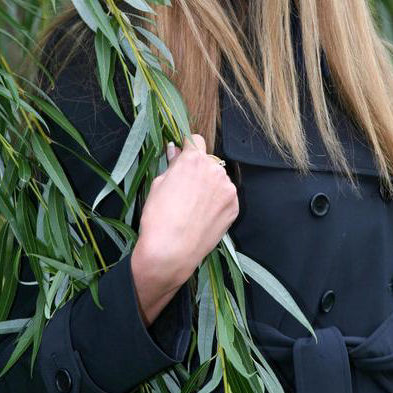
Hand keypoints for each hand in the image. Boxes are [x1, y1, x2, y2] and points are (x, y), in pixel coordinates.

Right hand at [132, 134, 238, 298]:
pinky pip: (225, 196)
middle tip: (186, 189)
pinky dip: (217, 202)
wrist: (171, 251)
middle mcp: (214, 169)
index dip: (188, 149)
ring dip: (210, 186)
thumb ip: (172, 165)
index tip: (184, 158)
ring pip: (218, 179)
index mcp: (193, 159)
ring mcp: (227, 188)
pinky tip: (203, 215)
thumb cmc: (158, 217)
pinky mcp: (234, 206)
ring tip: (194, 207)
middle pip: (208, 161)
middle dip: (198, 170)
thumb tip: (175, 151)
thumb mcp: (158, 184)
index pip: (195, 140)